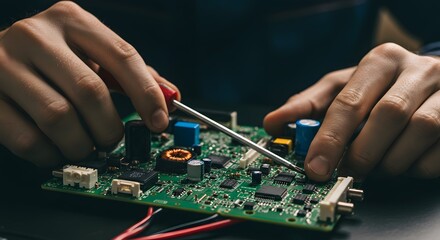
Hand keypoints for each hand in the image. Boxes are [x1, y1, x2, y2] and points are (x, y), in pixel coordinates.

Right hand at [0, 1, 179, 166]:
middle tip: (112, 139)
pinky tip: (56, 150)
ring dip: (81, 144)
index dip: (147, 94)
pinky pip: (27, 138)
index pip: (122, 56)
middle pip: (90, 92)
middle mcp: (36, 35)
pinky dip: (50, 154)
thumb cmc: (52, 58)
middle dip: (110, 127)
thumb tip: (170, 97)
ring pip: (58, 117)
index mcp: (72, 20)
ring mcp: (4, 63)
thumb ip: (128, 72)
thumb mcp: (90, 52)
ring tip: (85, 146)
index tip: (159, 122)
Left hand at [264, 43, 439, 180]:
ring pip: (418, 132)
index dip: (329, 138)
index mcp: (381, 61)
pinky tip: (404, 161)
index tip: (314, 167)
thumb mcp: (343, 87)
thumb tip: (273, 122)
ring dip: (390, 160)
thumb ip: (309, 104)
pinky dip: (416, 165)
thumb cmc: (382, 87)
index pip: (349, 102)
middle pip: (386, 116)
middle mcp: (418, 71)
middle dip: (360, 152)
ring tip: (376, 165)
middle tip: (348, 170)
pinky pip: (439, 151)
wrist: (435, 82)